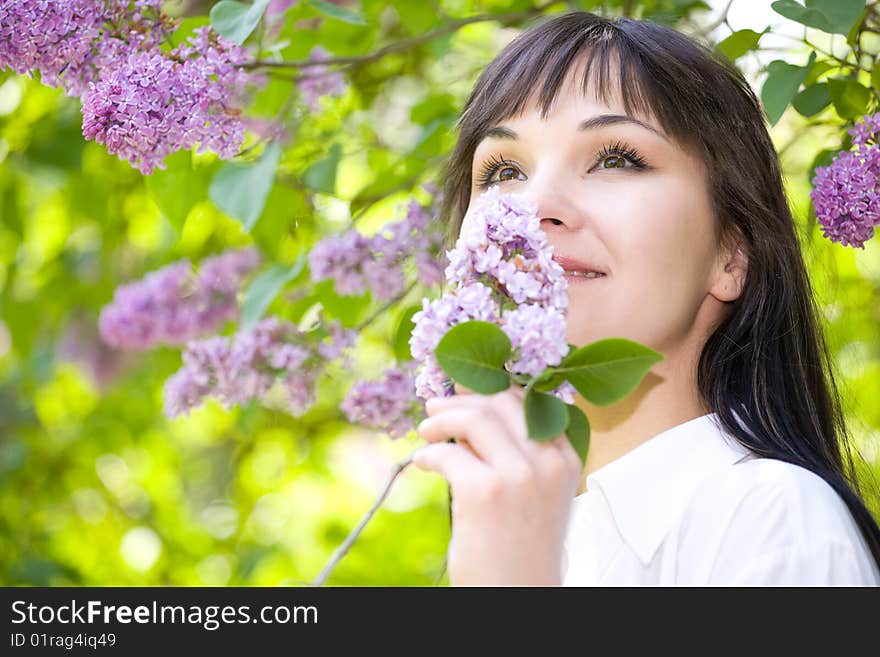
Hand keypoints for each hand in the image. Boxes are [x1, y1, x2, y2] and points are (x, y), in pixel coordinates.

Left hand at [412, 383, 582, 585]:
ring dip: (442, 420)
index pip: (529, 403)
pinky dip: (428, 454)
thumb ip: (519, 455)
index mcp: (564, 458)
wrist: (519, 594)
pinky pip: (447, 454)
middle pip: (500, 403)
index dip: (491, 391)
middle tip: (435, 407)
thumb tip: (472, 415)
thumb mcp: (537, 494)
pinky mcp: (484, 493)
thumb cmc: (523, 546)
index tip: (465, 392)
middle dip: (462, 399)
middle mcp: (547, 462)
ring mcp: (518, 476)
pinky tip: (422, 463)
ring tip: (425, 431)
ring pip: (474, 419)